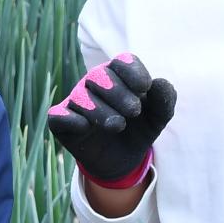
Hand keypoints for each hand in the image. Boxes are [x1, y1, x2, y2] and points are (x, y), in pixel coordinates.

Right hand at [46, 54, 175, 187]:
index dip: (133, 71)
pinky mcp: (62, 122)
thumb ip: (164, 100)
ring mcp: (76, 101)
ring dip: (100, 110)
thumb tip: (160, 83)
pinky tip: (85, 127)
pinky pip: (58, 115)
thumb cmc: (138, 130)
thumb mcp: (157, 119)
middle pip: (100, 75)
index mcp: (118, 75)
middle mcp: (94, 83)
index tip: (145, 88)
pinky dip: (71, 119)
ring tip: (118, 125)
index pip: (123, 61)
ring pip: (81, 96)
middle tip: (134, 111)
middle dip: (119, 92)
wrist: (122, 161)